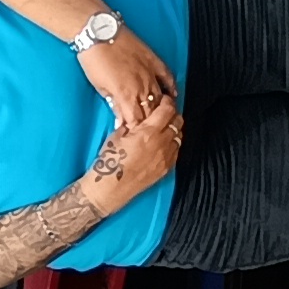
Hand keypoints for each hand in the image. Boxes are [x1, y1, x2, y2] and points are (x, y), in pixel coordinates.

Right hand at [78, 96, 183, 214]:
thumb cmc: (109, 161)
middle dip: (172, 114)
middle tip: (165, 113)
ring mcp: (166, 157)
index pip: (167, 110)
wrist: (110, 188)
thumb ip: (132, 125)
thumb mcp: (116, 136)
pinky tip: (163, 144)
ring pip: (179, 136)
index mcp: (148, 132)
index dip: (167, 102)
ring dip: (173, 130)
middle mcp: (161, 143)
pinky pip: (176, 151)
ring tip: (164, 129)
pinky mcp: (166, 168)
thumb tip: (138, 119)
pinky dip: (173, 144)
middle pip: (177, 121)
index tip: (164, 100)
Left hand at [79, 25, 177, 131]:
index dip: (137, 131)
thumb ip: (115, 104)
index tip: (136, 137)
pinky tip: (173, 95)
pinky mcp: (154, 60)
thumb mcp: (101, 88)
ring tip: (162, 119)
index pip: (137, 121)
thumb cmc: (94, 61)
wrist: (99, 33)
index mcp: (127, 96)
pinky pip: (168, 76)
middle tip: (149, 131)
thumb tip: (121, 118)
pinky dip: (171, 87)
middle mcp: (143, 86)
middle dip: (149, 124)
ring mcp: (150, 73)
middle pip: (151, 111)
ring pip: (161, 97)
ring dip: (161, 109)